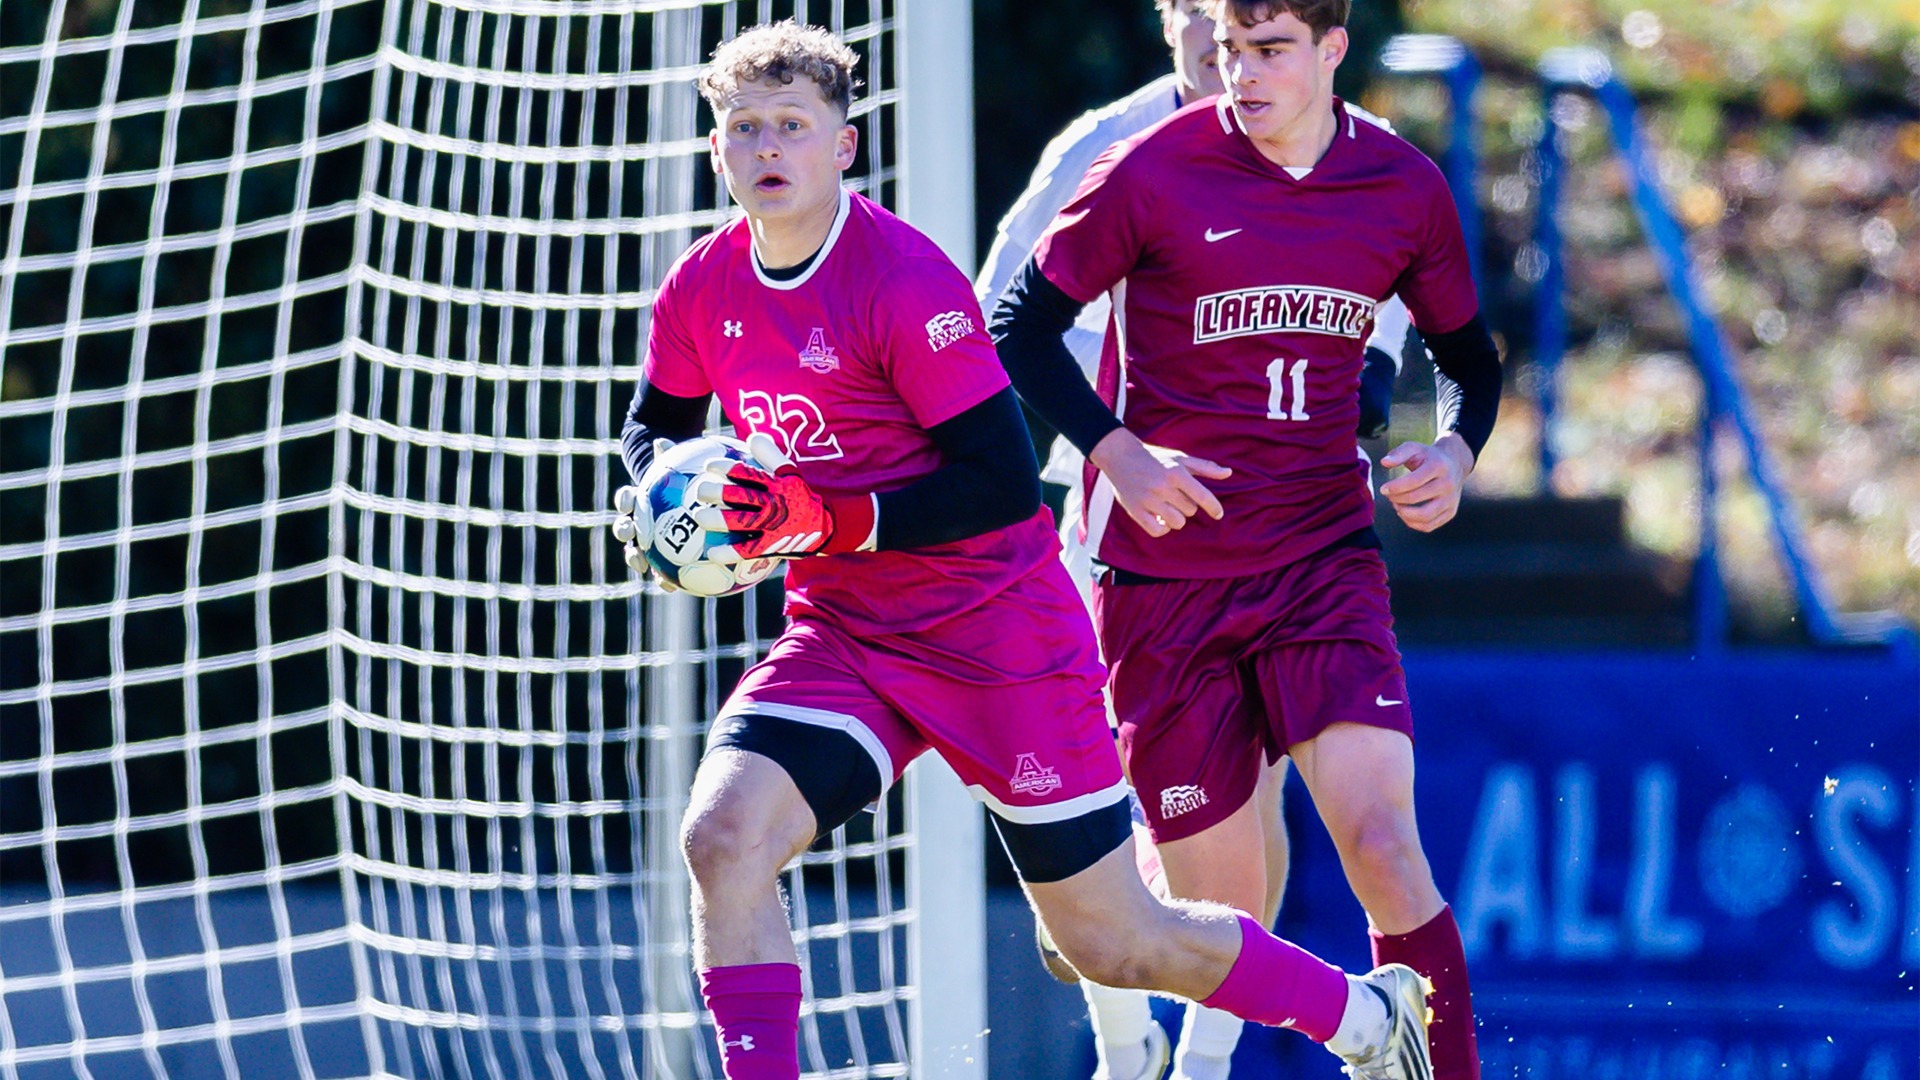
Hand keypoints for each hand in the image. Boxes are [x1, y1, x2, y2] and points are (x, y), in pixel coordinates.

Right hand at [612, 438, 679, 589]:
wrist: (679, 498)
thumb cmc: (678, 479)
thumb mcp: (676, 466)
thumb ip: (669, 456)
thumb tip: (661, 441)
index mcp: (638, 499)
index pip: (626, 498)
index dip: (624, 500)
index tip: (629, 501)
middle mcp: (636, 520)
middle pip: (623, 527)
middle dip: (623, 533)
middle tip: (630, 538)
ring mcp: (644, 540)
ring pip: (635, 552)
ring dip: (637, 560)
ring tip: (646, 569)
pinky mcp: (658, 557)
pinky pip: (659, 569)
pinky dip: (664, 579)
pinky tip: (674, 588)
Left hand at [689, 432, 874, 560]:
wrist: (825, 527)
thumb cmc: (800, 497)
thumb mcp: (791, 474)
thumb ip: (770, 455)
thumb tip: (752, 436)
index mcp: (775, 485)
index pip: (749, 473)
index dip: (728, 468)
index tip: (709, 465)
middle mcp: (773, 504)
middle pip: (742, 496)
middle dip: (719, 492)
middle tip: (700, 490)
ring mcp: (773, 526)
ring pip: (742, 522)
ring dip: (720, 520)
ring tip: (699, 517)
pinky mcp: (772, 546)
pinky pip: (748, 550)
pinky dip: (730, 552)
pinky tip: (712, 553)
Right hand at [1087, 428, 1229, 537]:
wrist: (1120, 456)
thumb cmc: (1154, 457)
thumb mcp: (1179, 458)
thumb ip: (1205, 468)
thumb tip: (1228, 473)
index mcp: (1176, 473)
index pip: (1203, 497)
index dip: (1214, 508)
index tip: (1218, 514)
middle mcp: (1163, 487)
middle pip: (1190, 510)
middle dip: (1187, 505)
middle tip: (1176, 495)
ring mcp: (1148, 500)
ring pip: (1177, 522)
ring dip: (1176, 517)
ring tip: (1168, 507)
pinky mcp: (1135, 511)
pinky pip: (1158, 531)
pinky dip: (1163, 527)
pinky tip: (1160, 518)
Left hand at [1379, 433, 1472, 531]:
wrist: (1454, 463)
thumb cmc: (1428, 457)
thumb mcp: (1414, 448)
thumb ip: (1398, 454)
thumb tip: (1384, 463)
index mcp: (1438, 466)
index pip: (1413, 481)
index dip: (1395, 487)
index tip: (1383, 489)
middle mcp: (1448, 484)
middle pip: (1416, 498)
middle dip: (1396, 499)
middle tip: (1389, 496)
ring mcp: (1451, 500)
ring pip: (1425, 516)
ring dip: (1404, 513)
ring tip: (1396, 505)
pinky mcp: (1451, 512)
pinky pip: (1429, 525)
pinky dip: (1413, 523)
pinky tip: (1404, 513)